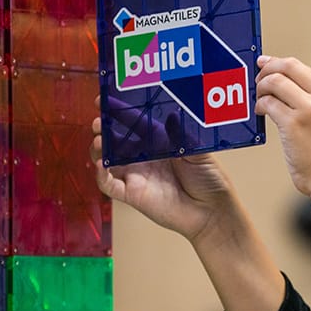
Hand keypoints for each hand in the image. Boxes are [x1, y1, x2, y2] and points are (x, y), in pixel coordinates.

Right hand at [91, 98, 235, 243]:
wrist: (212, 211)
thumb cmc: (210, 180)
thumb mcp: (200, 152)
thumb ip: (183, 136)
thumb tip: (172, 116)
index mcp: (159, 141)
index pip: (133, 122)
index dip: (118, 111)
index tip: (104, 99)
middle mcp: (144, 156)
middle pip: (115, 139)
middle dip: (103, 128)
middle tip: (99, 122)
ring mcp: (136, 175)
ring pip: (106, 160)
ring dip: (98, 149)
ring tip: (99, 140)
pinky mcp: (132, 194)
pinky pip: (109, 184)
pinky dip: (100, 174)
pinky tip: (100, 165)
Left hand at [255, 56, 310, 196]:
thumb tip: (285, 87)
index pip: (301, 67)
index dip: (279, 64)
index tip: (266, 66)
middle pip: (287, 66)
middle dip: (267, 69)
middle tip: (257, 79)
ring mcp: (310, 109)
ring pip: (274, 82)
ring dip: (260, 87)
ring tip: (257, 99)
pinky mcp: (294, 124)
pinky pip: (268, 103)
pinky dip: (259, 105)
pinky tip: (260, 113)